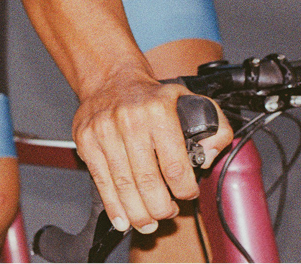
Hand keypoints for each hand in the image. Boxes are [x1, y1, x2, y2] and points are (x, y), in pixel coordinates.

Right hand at [72, 66, 232, 234]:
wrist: (111, 79)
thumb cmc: (150, 96)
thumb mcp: (188, 99)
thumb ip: (213, 126)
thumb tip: (209, 157)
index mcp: (159, 111)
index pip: (175, 165)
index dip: (185, 189)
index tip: (189, 193)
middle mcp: (131, 121)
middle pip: (148, 181)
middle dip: (161, 208)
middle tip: (168, 212)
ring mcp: (106, 131)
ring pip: (125, 186)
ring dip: (139, 214)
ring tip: (149, 222)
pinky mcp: (88, 142)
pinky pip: (102, 182)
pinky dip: (114, 207)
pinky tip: (124, 219)